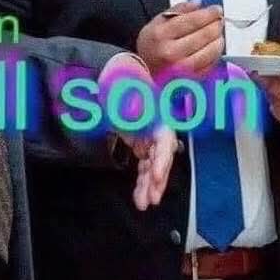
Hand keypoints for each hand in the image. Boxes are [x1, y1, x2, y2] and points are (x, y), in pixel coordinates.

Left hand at [98, 53, 177, 209]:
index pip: (165, 140)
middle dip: (157, 179)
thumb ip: (119, 104)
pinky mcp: (140, 144)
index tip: (156, 175)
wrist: (114, 76)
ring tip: (143, 204)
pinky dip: (143, 181)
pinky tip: (139, 196)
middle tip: (152, 198)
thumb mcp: (119, 93)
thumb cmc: (119, 83)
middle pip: (162, 157)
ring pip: (153, 165)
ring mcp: (149, 137)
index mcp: (156, 114)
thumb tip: (115, 112)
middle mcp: (157, 128)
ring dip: (149, 185)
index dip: (162, 159)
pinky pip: (144, 166)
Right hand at [135, 0, 223, 76]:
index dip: (209, 13)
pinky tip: (213, 46)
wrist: (144, 70)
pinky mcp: (191, 78)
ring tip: (217, 33)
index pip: (192, 20)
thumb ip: (178, 10)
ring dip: (219, 38)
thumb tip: (198, 3)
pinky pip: (212, 63)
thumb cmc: (152, 46)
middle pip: (204, 35)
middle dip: (216, 24)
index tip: (217, 9)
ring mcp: (182, 68)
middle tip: (219, 19)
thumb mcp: (157, 22)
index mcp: (161, 35)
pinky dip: (216, 53)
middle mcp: (171, 52)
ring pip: (212, 50)